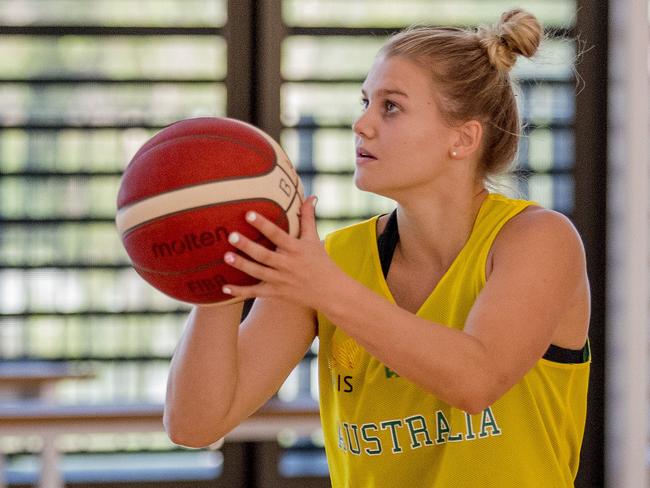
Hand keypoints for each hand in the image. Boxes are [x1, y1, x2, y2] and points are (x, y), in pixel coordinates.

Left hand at [221, 196, 341, 309]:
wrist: (331, 292)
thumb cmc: (321, 262)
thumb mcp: (315, 239)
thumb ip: (308, 218)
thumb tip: (311, 196)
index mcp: (296, 249)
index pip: (277, 235)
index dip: (263, 224)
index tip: (249, 214)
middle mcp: (288, 264)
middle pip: (264, 255)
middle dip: (247, 246)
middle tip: (231, 236)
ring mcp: (281, 280)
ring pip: (258, 273)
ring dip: (242, 265)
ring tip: (225, 256)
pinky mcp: (277, 293)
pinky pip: (256, 292)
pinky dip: (240, 291)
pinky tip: (224, 287)